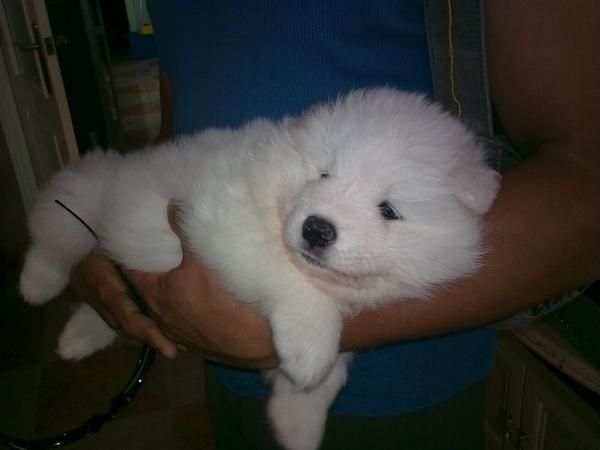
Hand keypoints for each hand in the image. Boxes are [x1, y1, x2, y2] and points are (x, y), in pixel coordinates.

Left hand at [70, 205, 277, 368]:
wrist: (263, 342)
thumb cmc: (229, 299)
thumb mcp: (204, 259)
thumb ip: (184, 229)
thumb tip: (170, 204)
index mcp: (157, 296)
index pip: (132, 269)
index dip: (134, 251)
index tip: (138, 235)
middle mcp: (163, 319)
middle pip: (150, 288)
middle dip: (154, 269)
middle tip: (161, 247)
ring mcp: (181, 336)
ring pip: (167, 308)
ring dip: (171, 291)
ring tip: (181, 272)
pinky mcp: (200, 345)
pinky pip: (185, 323)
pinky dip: (186, 310)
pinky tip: (200, 301)